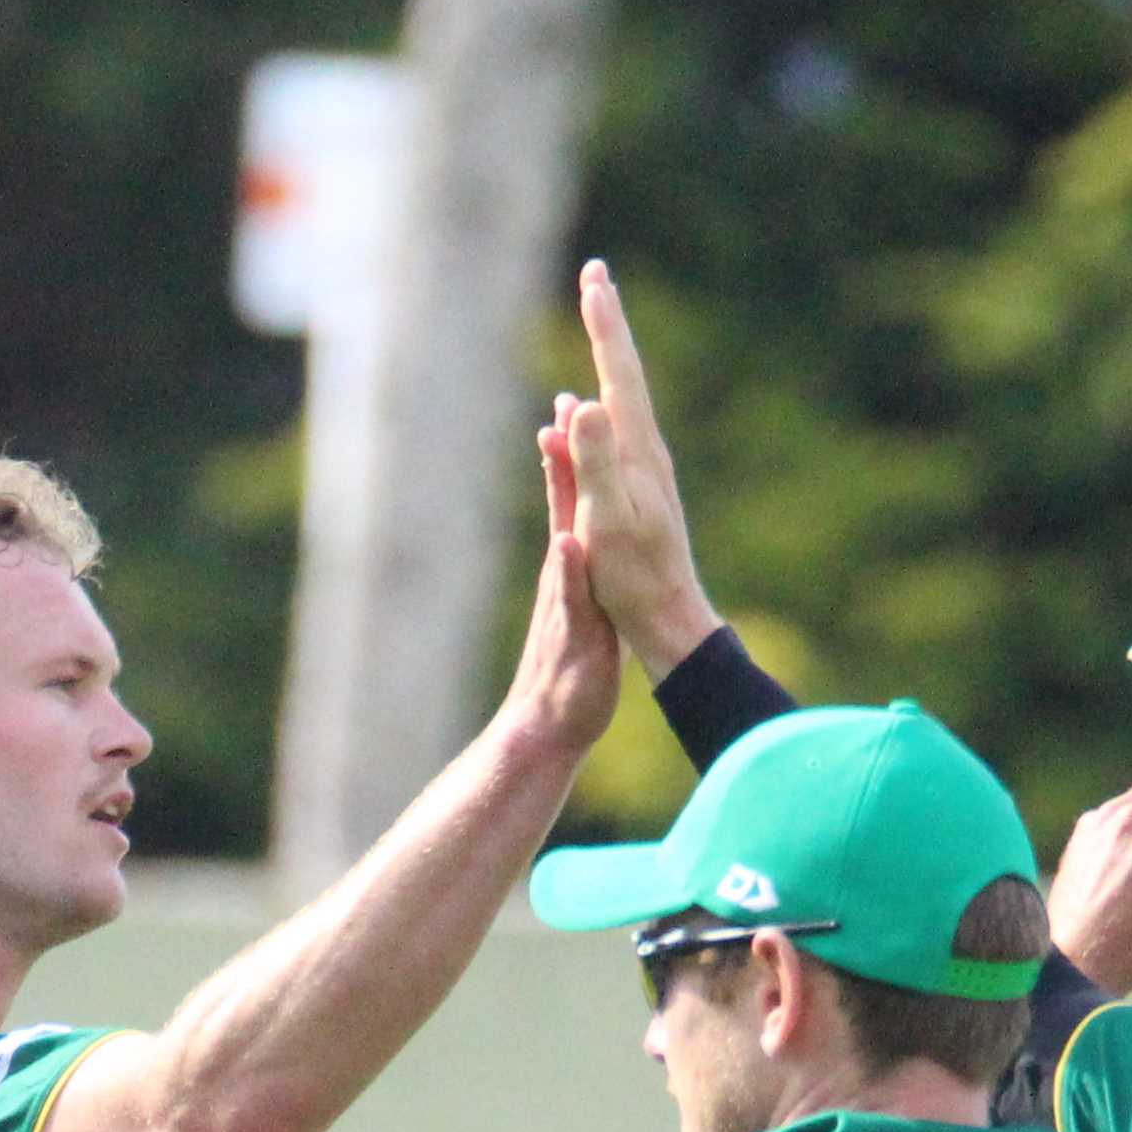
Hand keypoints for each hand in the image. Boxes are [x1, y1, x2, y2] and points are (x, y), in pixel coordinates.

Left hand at [492, 404, 624, 770]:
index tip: (569, 408)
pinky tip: (584, 508)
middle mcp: (561, 568)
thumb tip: (568, 540)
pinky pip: (579, 545)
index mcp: (567, 569)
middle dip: (567, 451)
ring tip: (569, 439)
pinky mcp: (574, 603)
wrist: (547, 729)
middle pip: (564, 497)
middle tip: (567, 402)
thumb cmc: (568, 689)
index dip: (569, 457)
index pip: (567, 500)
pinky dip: (581, 515)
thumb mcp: (582, 637)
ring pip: (569, 516)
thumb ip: (574, 589)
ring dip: (571, 476)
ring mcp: (565, 585)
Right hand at [569, 261, 722, 669]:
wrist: (670, 620)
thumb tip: (585, 404)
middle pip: (625, 372)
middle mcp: (646, 451)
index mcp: (637, 452)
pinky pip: (612, 430)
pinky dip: (595, 404)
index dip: (603, 324)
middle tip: (596, 276)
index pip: (618, 373)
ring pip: (622, 397)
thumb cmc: (634, 579)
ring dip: (605, 355)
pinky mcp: (637, 489)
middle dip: (607, 323)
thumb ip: (596, 461)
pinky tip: (582, 410)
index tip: (593, 278)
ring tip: (594, 322)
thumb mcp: (608, 519)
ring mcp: (644, 470)